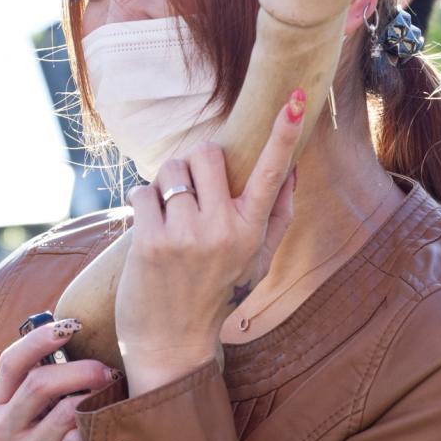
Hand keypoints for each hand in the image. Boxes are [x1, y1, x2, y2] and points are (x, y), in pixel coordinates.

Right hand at [0, 319, 116, 440]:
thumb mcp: (36, 428)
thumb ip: (50, 394)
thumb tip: (93, 348)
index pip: (11, 362)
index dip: (40, 337)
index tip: (72, 321)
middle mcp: (3, 430)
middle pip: (38, 384)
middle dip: (79, 369)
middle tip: (109, 369)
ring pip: (62, 412)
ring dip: (94, 399)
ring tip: (117, 395)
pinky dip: (97, 430)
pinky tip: (114, 426)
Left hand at [116, 92, 303, 396]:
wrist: (171, 343)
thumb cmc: (215, 296)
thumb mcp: (255, 261)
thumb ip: (276, 215)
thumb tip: (291, 170)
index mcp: (252, 230)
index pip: (272, 172)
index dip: (285, 132)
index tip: (298, 97)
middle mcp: (224, 230)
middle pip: (207, 154)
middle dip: (193, 163)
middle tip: (190, 194)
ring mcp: (187, 235)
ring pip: (171, 169)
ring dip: (165, 184)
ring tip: (169, 218)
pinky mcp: (152, 241)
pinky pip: (143, 191)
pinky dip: (142, 203)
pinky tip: (149, 230)